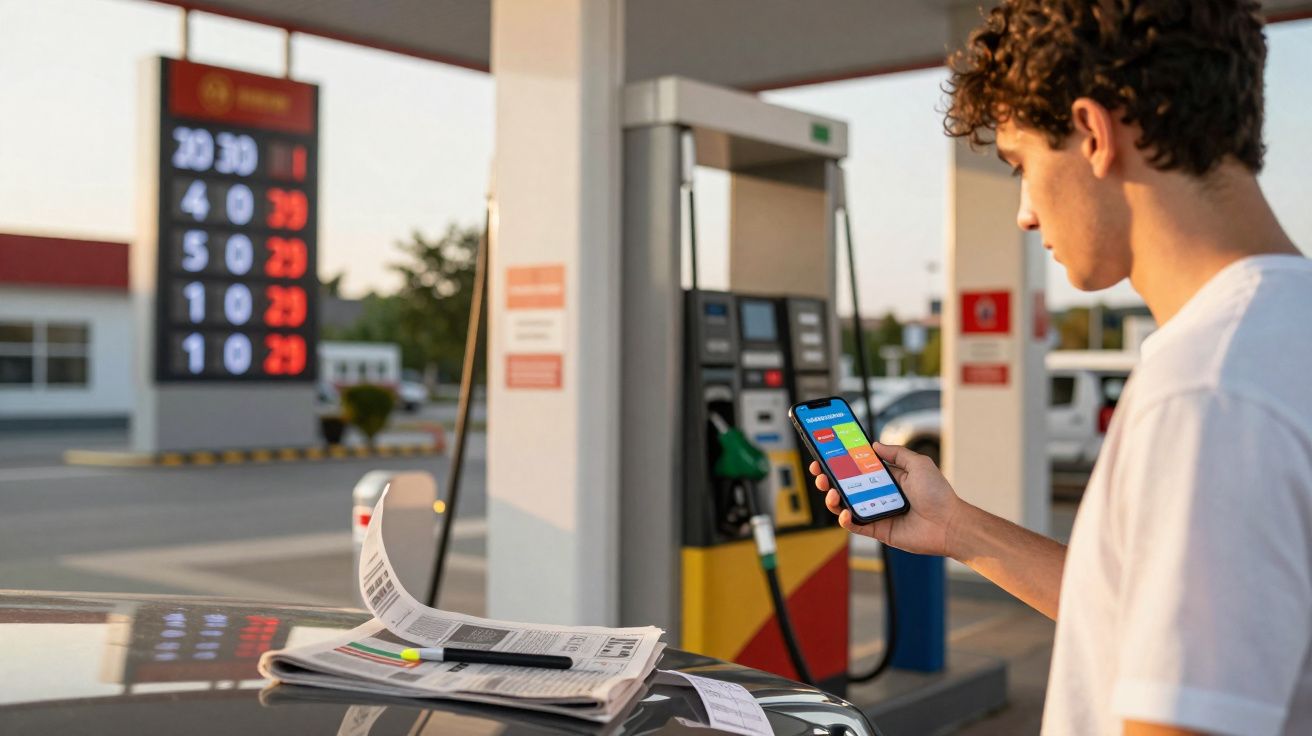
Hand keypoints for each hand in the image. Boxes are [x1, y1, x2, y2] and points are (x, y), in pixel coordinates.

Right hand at [810, 443, 964, 557]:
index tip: (826, 454)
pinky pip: (855, 524)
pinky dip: (845, 519)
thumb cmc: (938, 494)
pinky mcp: (877, 530)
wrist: (949, 524)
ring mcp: (876, 512)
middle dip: (828, 478)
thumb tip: (875, 445)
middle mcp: (879, 494)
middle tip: (819, 472)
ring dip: (832, 497)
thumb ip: (897, 453)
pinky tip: (844, 512)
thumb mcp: (919, 464)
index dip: (841, 462)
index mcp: (887, 478)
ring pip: (845, 505)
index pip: (858, 468)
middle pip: (846, 485)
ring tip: (830, 491)